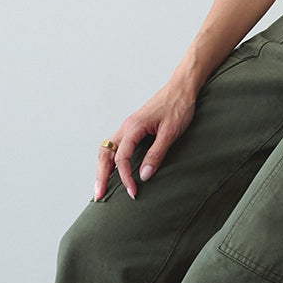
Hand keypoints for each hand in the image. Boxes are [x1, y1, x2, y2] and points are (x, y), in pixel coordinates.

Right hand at [95, 82, 197, 201]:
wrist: (183, 87)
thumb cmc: (179, 106)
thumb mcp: (170, 133)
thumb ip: (156, 154)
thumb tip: (144, 175)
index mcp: (133, 127)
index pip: (121, 158)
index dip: (125, 177)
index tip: (133, 192)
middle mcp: (127, 127)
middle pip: (105, 154)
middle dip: (101, 176)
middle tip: (99, 195)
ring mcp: (129, 127)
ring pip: (108, 149)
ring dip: (103, 168)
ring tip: (102, 186)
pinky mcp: (135, 128)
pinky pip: (117, 146)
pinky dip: (112, 160)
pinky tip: (114, 169)